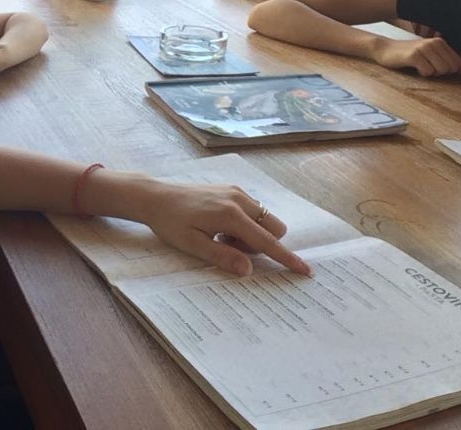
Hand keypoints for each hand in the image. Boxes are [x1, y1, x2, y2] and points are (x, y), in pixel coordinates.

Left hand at [147, 183, 309, 276]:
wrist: (155, 196)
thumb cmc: (170, 222)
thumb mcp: (192, 244)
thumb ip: (222, 257)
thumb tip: (248, 271)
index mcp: (230, 215)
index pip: (266, 242)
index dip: (286, 258)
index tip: (305, 270)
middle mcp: (239, 200)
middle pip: (274, 228)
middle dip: (261, 244)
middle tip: (229, 247)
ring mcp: (236, 192)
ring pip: (264, 219)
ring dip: (252, 234)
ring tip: (221, 236)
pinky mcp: (231, 189)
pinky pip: (253, 210)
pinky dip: (245, 223)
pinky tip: (220, 226)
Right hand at [372, 35, 460, 76]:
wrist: (385, 49)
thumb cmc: (408, 54)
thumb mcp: (428, 52)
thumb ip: (444, 58)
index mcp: (440, 42)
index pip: (458, 63)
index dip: (449, 71)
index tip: (435, 68)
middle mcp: (433, 43)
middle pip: (450, 68)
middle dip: (440, 73)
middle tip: (427, 67)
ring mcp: (423, 48)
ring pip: (441, 70)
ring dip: (431, 73)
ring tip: (421, 67)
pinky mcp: (414, 56)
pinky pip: (427, 72)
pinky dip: (422, 74)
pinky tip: (414, 67)